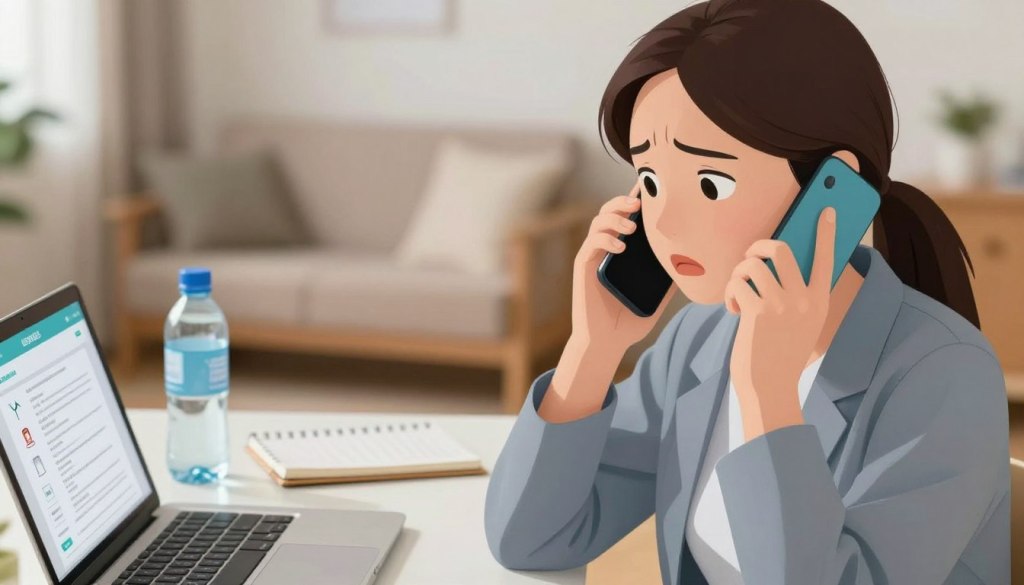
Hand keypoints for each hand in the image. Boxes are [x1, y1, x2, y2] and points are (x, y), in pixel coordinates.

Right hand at [570, 183, 677, 352]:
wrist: (607, 342)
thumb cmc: (629, 321)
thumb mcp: (658, 297)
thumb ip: (670, 279)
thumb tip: (694, 263)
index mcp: (622, 251)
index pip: (627, 217)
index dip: (634, 199)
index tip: (648, 187)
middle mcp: (605, 249)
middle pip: (609, 211)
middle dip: (622, 201)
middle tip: (638, 202)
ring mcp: (593, 257)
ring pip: (597, 222)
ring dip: (614, 217)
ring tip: (631, 226)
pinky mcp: (583, 268)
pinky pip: (591, 244)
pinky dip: (605, 239)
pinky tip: (621, 246)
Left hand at [723, 207, 836, 439]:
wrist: (769, 388)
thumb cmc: (779, 355)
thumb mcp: (800, 325)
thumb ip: (796, 297)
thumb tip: (774, 265)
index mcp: (819, 302)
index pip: (827, 259)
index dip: (826, 233)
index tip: (825, 210)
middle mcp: (804, 300)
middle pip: (781, 250)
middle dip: (760, 246)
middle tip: (750, 257)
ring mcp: (782, 305)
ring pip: (754, 264)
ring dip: (739, 273)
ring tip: (738, 291)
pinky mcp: (758, 312)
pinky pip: (738, 284)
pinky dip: (730, 293)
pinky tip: (734, 310)